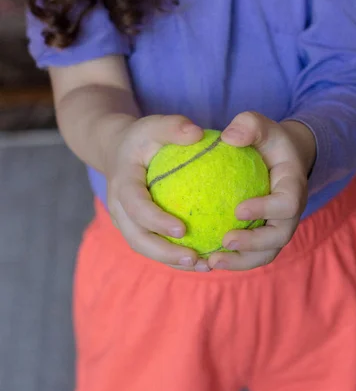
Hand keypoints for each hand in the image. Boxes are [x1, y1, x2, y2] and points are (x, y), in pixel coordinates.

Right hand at [104, 115, 209, 270]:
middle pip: (137, 238)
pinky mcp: (135, 227)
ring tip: (202, 265)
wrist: (117, 150)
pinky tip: (202, 259)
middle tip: (194, 258)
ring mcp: (125, 221)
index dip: (155, 221)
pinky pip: (152, 246)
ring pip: (144, 247)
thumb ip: (173, 127)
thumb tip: (197, 133)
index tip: (182, 230)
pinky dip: (173, 256)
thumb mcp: (153, 124)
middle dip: (163, 253)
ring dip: (170, 261)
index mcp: (122, 184)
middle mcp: (119, 207)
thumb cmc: (142, 137)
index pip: (135, 206)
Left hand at [208, 112, 316, 270]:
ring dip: (240, 261)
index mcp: (293, 186)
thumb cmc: (265, 140)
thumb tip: (229, 138)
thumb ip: (247, 125)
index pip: (287, 203)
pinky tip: (204, 259)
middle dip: (253, 244)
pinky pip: (251, 255)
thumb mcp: (258, 125)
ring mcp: (278, 228)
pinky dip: (231, 261)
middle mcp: (290, 213)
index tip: (238, 209)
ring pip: (265, 254)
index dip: (266, 210)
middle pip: (278, 237)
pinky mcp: (264, 238)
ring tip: (211, 261)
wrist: (279, 159)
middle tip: (224, 241)